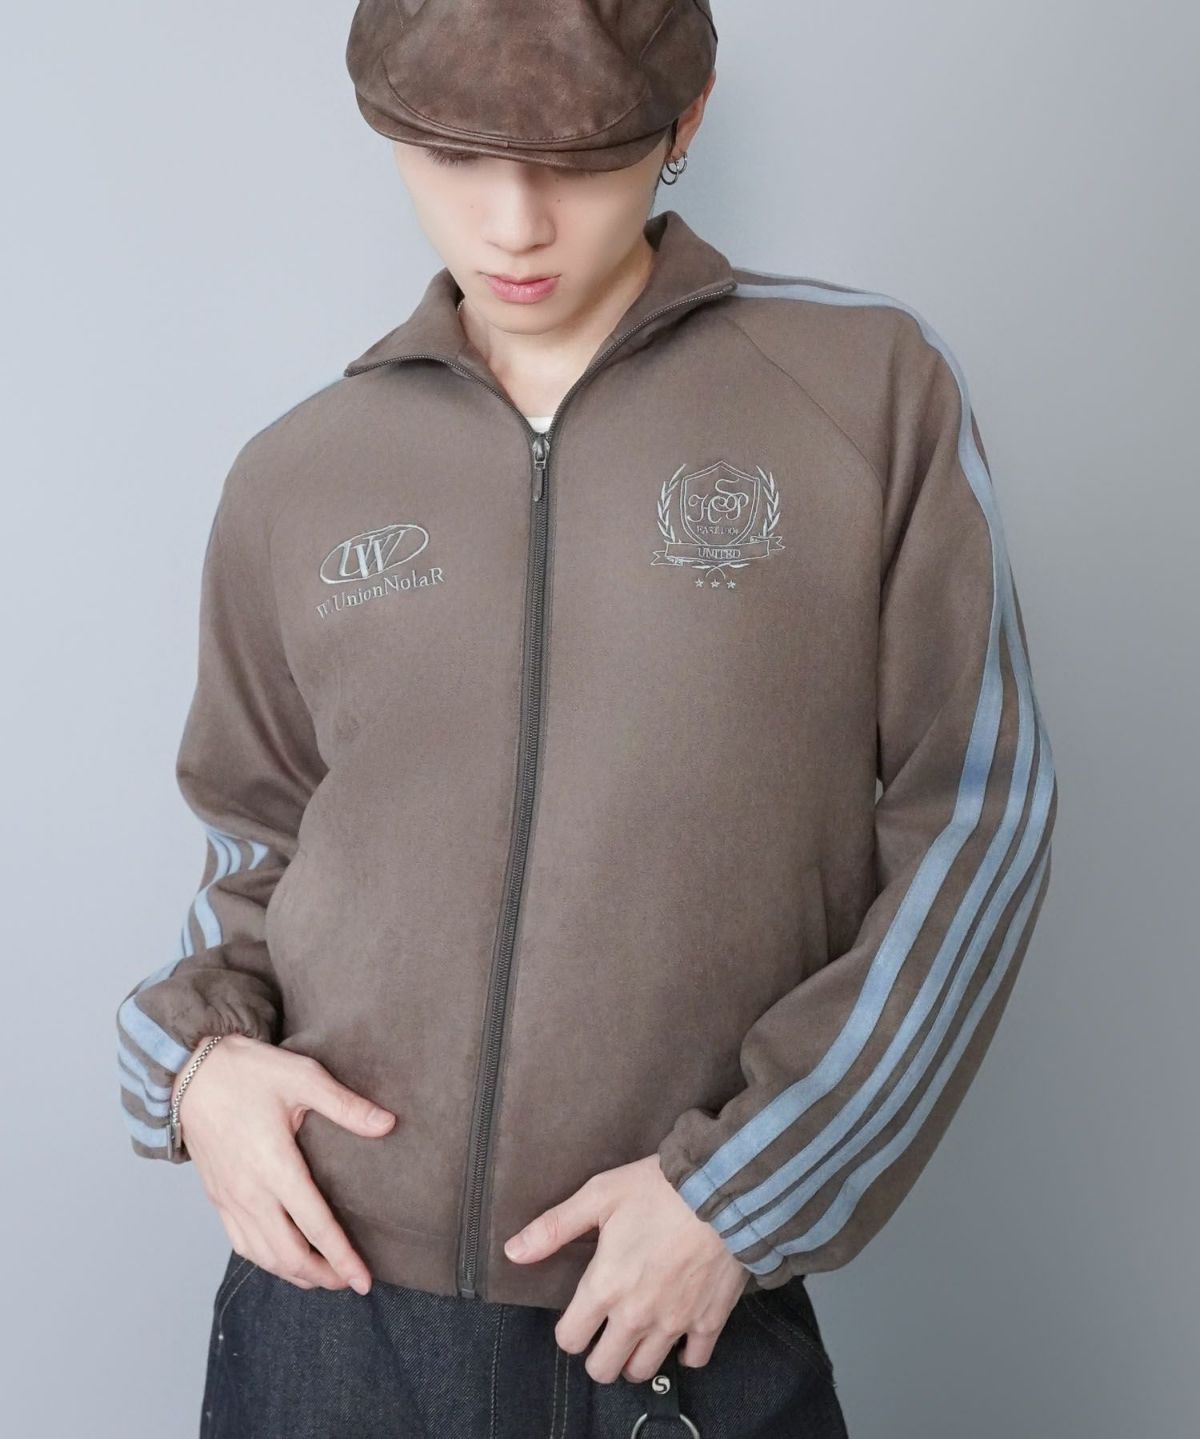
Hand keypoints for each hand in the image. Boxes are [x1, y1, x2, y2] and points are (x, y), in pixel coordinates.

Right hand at [172, 1034, 395, 1294]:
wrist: (189, 1072)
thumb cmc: (247, 1072)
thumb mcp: (303, 1077)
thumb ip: (346, 1106)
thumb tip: (388, 1124)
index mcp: (275, 1165)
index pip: (315, 1226)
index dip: (342, 1258)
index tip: (364, 1280)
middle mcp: (250, 1192)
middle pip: (288, 1254)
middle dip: (322, 1275)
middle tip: (350, 1282)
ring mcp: (229, 1198)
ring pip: (262, 1256)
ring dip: (294, 1273)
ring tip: (322, 1276)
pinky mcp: (217, 1196)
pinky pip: (241, 1243)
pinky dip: (265, 1261)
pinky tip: (281, 1259)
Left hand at [503, 1155, 750, 1382]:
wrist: (723, 1189)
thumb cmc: (658, 1188)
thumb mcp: (599, 1195)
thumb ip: (554, 1227)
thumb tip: (513, 1252)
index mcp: (605, 1288)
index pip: (570, 1340)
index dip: (569, 1330)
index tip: (578, 1314)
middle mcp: (636, 1316)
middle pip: (603, 1369)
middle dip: (598, 1354)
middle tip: (605, 1330)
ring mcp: (675, 1323)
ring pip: (643, 1371)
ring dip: (636, 1357)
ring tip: (637, 1332)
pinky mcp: (709, 1320)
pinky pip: (694, 1360)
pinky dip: (684, 1352)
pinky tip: (677, 1329)